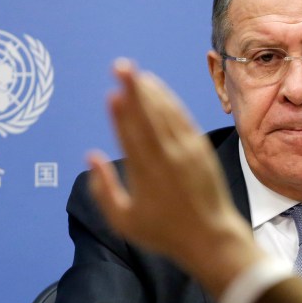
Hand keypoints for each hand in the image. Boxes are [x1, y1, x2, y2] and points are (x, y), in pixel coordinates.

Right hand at [87, 59, 261, 297]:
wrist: (211, 236)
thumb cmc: (164, 232)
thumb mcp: (125, 221)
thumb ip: (103, 190)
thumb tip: (90, 157)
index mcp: (146, 175)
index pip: (130, 136)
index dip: (121, 113)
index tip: (113, 93)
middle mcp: (168, 158)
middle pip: (148, 117)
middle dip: (134, 89)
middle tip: (121, 66)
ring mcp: (187, 152)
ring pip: (166, 113)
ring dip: (152, 91)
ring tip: (136, 73)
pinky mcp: (201, 149)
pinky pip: (183, 119)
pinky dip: (170, 103)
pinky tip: (159, 91)